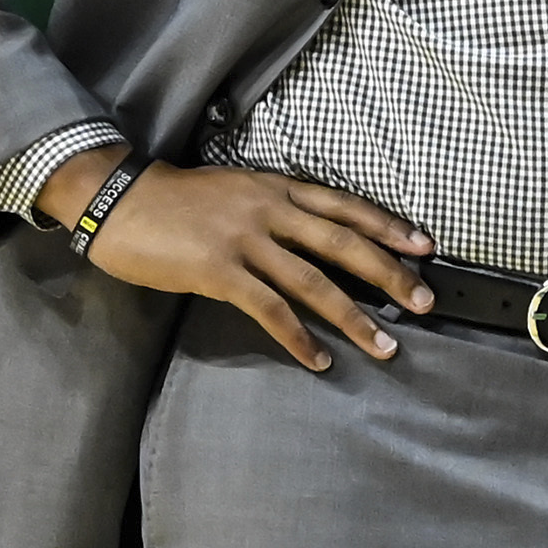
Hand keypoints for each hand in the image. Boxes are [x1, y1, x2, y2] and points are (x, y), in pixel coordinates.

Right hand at [36, 149, 433, 370]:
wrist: (121, 201)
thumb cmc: (177, 200)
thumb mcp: (236, 190)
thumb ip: (275, 208)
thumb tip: (313, 237)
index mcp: (276, 187)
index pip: (345, 206)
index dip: (387, 226)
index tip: (424, 245)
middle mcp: (270, 209)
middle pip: (344, 243)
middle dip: (390, 274)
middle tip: (426, 301)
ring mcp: (245, 240)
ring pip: (315, 282)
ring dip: (355, 317)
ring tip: (385, 345)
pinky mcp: (220, 271)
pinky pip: (270, 310)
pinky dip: (299, 338)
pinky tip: (318, 359)